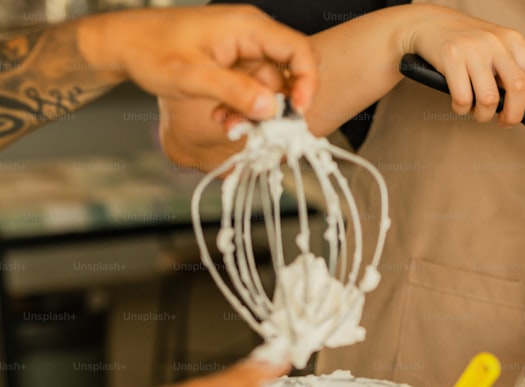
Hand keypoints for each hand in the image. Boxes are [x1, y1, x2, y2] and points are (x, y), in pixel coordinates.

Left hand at [78, 6, 318, 120]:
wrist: (122, 43)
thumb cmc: (150, 51)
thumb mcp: (192, 77)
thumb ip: (234, 92)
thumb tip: (270, 109)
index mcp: (246, 27)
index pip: (298, 51)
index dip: (306, 83)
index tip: (296, 112)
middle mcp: (250, 33)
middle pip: (287, 72)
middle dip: (274, 105)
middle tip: (251, 126)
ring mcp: (242, 46)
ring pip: (268, 85)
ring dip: (253, 111)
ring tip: (224, 123)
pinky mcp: (233, 60)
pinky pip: (252, 86)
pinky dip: (241, 105)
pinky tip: (219, 114)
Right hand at [400, 5, 524, 129]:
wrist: (429, 23)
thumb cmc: (466, 45)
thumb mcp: (496, 50)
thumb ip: (512, 73)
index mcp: (514, 42)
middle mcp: (497, 43)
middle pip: (518, 90)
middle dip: (512, 116)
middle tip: (504, 122)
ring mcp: (474, 49)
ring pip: (488, 99)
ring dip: (482, 116)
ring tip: (476, 112)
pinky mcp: (451, 56)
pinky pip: (462, 98)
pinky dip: (461, 109)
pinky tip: (458, 102)